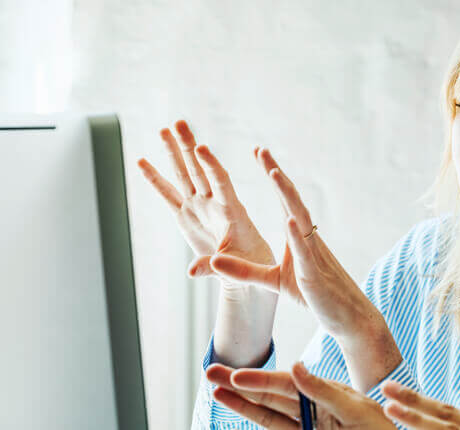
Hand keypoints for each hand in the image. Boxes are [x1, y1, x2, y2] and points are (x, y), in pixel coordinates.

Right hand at [137, 120, 274, 287]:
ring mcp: (198, 207)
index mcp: (232, 211)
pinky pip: (167, 194)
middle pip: (199, 170)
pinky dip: (154, 179)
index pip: (221, 182)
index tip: (202, 147)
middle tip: (179, 123)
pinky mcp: (186, 216)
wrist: (247, 269)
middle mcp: (213, 203)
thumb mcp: (237, 268)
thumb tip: (191, 273)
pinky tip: (142, 161)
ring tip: (163, 129)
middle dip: (189, 147)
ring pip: (183, 175)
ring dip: (173, 153)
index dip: (211, 165)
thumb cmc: (250, 265)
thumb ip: (214, 267)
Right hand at [205, 361, 397, 429]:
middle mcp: (312, 407)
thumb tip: (295, 367)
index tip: (235, 375)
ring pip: (267, 414)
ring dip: (241, 403)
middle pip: (269, 396)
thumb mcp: (355, 409)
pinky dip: (257, 419)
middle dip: (239, 385)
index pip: (286, 384)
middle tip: (209, 372)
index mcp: (326, 392)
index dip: (260, 380)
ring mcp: (307, 427)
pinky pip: (278, 429)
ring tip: (215, 392)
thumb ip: (323, 391)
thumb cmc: (380, 429)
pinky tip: (238, 407)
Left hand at [206, 148, 401, 390]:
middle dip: (276, 173)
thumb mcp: (273, 281)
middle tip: (261, 150)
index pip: (284, 199)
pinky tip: (289, 219)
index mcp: (298, 237)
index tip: (260, 153)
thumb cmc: (314, 295)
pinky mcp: (314, 274)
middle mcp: (307, 238)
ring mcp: (313, 253)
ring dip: (287, 195)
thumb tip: (214, 260)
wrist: (347, 317)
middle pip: (291, 199)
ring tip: (273, 173)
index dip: (273, 175)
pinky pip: (305, 251)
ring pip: (300, 217)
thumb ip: (244, 271)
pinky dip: (297, 234)